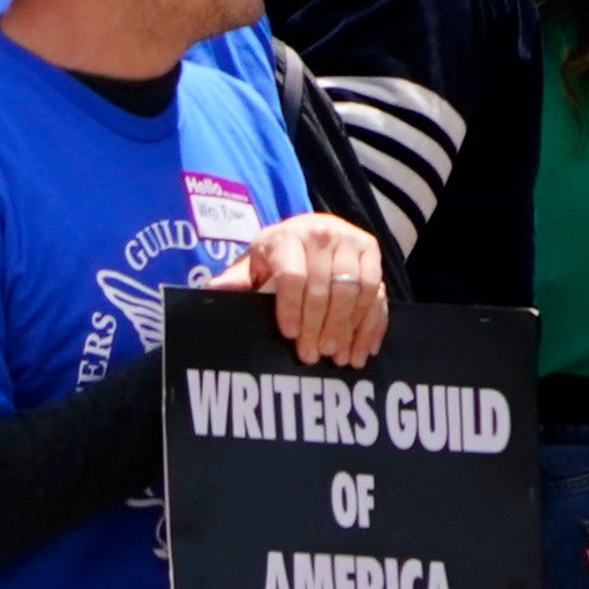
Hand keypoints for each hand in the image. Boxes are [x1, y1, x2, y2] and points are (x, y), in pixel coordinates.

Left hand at [222, 215, 388, 366]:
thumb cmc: (275, 255)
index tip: (288, 335)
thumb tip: (211, 292)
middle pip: (327, 287)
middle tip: (314, 356)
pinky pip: (377, 292)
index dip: (291, 309)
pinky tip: (362, 349)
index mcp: (287, 237)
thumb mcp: (252, 264)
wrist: (307, 231)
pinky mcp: (372, 251)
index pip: (293, 277)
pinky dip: (372, 324)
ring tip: (339, 357)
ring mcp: (351, 241)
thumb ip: (235, 280)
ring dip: (349, 329)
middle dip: (320, 327)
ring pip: (357, 290)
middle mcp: (322, 233)